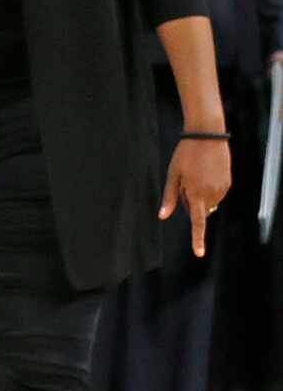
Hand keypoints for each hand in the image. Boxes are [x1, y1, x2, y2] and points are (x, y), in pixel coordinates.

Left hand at [161, 136, 232, 256]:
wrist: (207, 137)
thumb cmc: (185, 155)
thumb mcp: (172, 175)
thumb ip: (169, 197)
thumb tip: (163, 216)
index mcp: (195, 194)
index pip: (197, 222)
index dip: (197, 239)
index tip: (199, 253)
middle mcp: (212, 195)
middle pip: (200, 210)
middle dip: (191, 203)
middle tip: (184, 183)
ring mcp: (222, 189)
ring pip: (209, 203)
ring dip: (201, 196)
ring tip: (196, 175)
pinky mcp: (228, 183)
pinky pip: (217, 194)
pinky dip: (209, 190)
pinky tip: (205, 174)